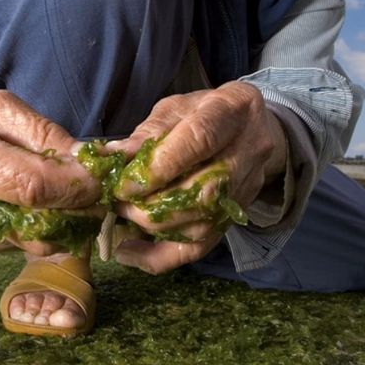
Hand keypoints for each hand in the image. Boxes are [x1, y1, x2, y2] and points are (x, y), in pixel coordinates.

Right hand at [0, 91, 101, 255]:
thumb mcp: (1, 106)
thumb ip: (44, 133)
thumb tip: (90, 159)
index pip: (29, 184)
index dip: (74, 185)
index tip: (102, 177)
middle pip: (36, 222)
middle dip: (79, 210)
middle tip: (100, 190)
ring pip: (37, 241)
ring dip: (68, 223)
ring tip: (79, 195)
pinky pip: (27, 243)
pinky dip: (49, 228)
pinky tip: (51, 204)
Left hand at [108, 81, 286, 273]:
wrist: (251, 128)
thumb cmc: (206, 112)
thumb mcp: (177, 108)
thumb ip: (148, 132)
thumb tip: (113, 158)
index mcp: (233, 110)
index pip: (199, 141)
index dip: (159, 167)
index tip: (124, 184)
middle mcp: (248, 152)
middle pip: (203, 192)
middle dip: (152, 204)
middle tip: (118, 201)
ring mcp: (246, 189)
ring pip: (201, 225)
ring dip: (154, 227)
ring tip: (123, 217)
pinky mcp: (235, 216)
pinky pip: (201, 247)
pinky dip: (160, 256)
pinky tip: (129, 252)